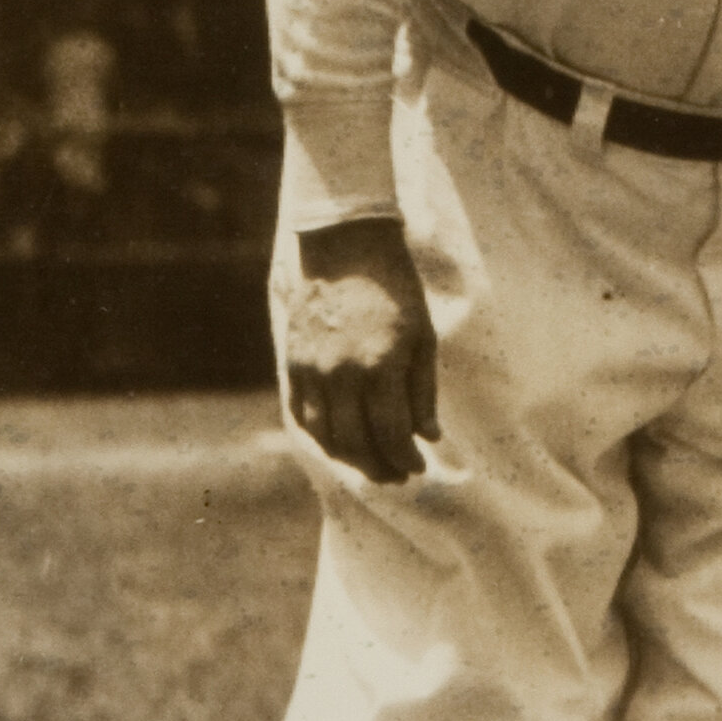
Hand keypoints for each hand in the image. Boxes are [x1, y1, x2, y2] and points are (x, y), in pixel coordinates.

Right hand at [284, 216, 440, 483]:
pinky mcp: (293, 363)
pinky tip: (341, 443)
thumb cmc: (394, 288)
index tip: (419, 466)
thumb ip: (423, 391)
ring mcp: (311, 370)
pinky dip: (321, 437)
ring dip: (350, 459)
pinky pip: (302, 415)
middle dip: (379, 467)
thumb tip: (429, 437)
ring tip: (372, 463)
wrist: (344, 245)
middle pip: (355, 444)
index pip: (391, 434)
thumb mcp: (423, 336)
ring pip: (324, 436)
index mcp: (380, 366)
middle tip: (398, 475)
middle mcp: (340, 374)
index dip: (405, 458)